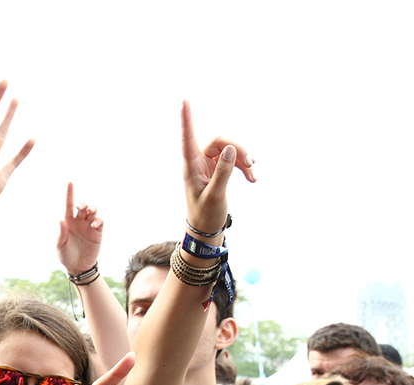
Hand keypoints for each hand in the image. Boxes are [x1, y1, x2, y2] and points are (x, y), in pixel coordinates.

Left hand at [56, 183, 102, 275]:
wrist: (78, 266)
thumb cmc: (66, 255)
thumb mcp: (60, 246)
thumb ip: (61, 234)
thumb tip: (60, 220)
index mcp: (68, 222)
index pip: (68, 205)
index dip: (69, 194)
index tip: (70, 183)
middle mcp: (79, 221)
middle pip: (82, 206)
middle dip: (83, 203)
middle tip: (81, 207)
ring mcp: (88, 225)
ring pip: (93, 211)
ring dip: (92, 208)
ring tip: (89, 212)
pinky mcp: (97, 232)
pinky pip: (99, 221)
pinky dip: (98, 221)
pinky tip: (93, 226)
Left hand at [180, 102, 254, 236]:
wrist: (206, 230)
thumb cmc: (206, 215)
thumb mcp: (215, 195)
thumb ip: (223, 172)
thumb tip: (230, 149)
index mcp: (191, 166)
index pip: (188, 138)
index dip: (186, 119)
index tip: (184, 100)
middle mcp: (198, 162)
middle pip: (219, 141)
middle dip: (237, 150)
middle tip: (251, 164)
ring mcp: (208, 164)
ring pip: (229, 150)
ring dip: (244, 159)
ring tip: (253, 176)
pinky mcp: (218, 169)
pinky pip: (233, 158)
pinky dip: (244, 165)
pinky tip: (252, 175)